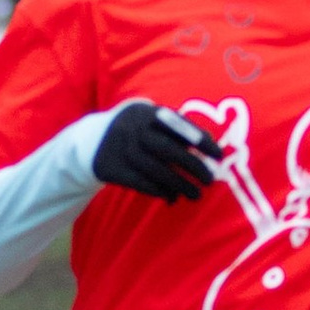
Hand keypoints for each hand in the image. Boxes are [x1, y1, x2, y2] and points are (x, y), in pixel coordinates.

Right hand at [91, 102, 221, 202]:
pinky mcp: (111, 168)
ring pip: (155, 170)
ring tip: (196, 195)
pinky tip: (172, 197)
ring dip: (179, 184)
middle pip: (167, 149)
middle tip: (210, 180)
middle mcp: (131, 128)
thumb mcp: (150, 122)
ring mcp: (119, 149)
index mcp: (145, 113)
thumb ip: (176, 130)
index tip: (219, 155)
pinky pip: (141, 183)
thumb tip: (210, 146)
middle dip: (193, 165)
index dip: (199, 139)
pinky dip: (159, 191)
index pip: (177, 124)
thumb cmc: (136, 132)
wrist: (91, 142)